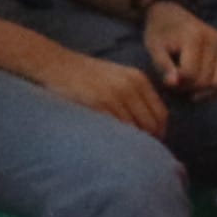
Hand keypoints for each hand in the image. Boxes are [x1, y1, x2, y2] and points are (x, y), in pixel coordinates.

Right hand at [26, 43, 172, 137]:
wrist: (55, 64)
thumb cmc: (85, 75)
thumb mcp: (117, 77)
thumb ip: (135, 95)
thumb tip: (150, 126)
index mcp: (138, 79)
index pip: (161, 114)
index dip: (159, 132)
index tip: (152, 143)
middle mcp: (130, 86)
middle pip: (150, 125)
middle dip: (147, 141)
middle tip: (138, 152)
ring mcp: (113, 95)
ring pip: (133, 130)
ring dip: (130, 143)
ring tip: (123, 150)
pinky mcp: (97, 103)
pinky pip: (115, 129)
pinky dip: (115, 139)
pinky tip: (109, 143)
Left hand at [143, 0, 216, 99]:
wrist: (171, 14)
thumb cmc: (159, 32)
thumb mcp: (154, 47)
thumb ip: (163, 65)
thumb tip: (173, 83)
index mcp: (195, 37)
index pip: (189, 74)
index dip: (176, 83)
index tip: (166, 79)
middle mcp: (215, 40)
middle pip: (205, 80)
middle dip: (188, 87)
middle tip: (175, 82)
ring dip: (202, 90)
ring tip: (185, 83)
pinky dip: (213, 88)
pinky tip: (197, 87)